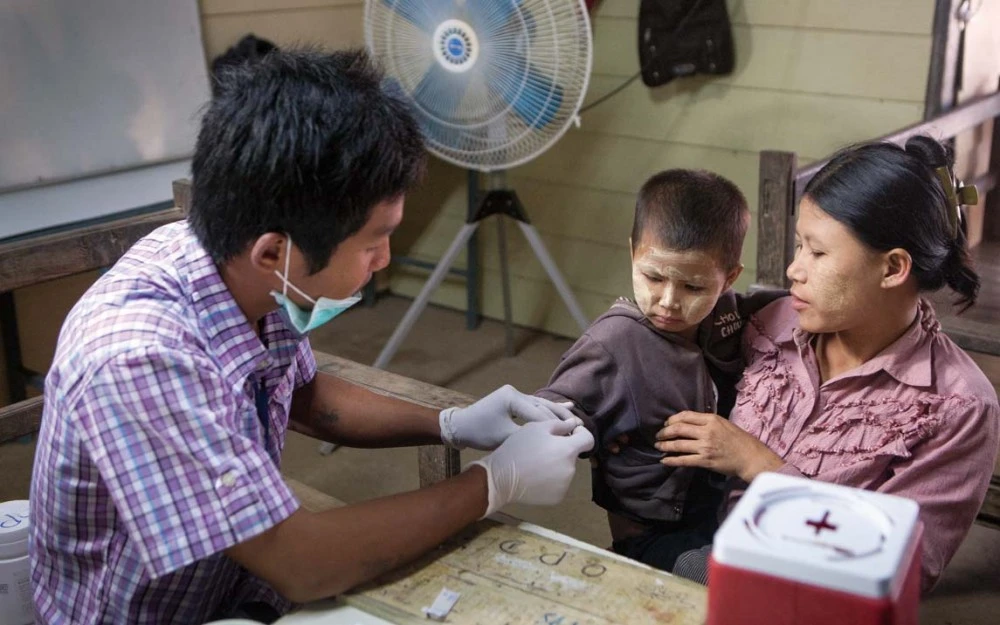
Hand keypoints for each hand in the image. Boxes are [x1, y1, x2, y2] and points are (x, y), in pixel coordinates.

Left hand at [439, 385, 576, 449]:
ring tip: (577, 418)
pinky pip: (536, 404)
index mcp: (512, 399)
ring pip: (542, 403)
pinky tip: (568, 406)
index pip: (539, 414)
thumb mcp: (504, 437)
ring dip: (559, 412)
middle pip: (543, 405)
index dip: (556, 425)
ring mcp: (515, 394)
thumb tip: (550, 441)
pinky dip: (550, 407)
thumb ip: (527, 437)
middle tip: (581, 427)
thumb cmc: (480, 433)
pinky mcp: (514, 400)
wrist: (461, 427)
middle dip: (562, 417)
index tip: (572, 435)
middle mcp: (515, 393)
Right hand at [468, 419, 594, 516]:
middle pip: (573, 456)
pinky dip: (551, 480)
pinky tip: (535, 477)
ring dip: (556, 465)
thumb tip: (574, 424)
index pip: (588, 440)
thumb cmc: (517, 448)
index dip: (581, 433)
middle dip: (562, 450)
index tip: (569, 432)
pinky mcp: (557, 498)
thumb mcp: (536, 428)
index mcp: (568, 450)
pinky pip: (559, 484)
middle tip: (542, 448)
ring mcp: (565, 486)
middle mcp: (571, 469)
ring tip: (536, 463)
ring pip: (565, 470)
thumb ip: (559, 424)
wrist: (501, 478)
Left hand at [655, 411, 782, 481]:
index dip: (671, 420)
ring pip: (678, 445)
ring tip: (658, 446)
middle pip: (678, 429)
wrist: (750, 457)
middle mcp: (706, 431)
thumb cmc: (739, 440)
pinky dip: (671, 460)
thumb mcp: (723, 423)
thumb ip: (706, 422)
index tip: (666, 424)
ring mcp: (705, 447)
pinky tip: (664, 461)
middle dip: (664, 432)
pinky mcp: (705, 461)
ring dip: (664, 445)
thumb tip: (688, 422)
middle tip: (658, 435)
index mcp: (711, 419)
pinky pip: (683, 460)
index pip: (684, 416)